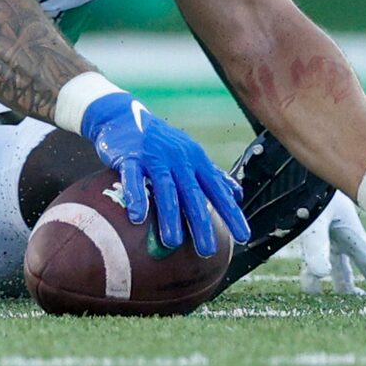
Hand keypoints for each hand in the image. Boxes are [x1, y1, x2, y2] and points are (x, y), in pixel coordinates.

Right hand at [79, 91, 253, 256]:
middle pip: (192, 194)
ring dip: (170, 216)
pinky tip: (138, 217)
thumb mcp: (190, 152)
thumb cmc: (161, 140)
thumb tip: (237, 194)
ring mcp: (154, 156)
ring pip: (165, 189)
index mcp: (196, 160)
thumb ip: (213, 174)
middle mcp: (179, 158)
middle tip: (207, 250)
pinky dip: (136, 197)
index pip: (217, 190)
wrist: (123, 115)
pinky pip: (133, 179)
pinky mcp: (130, 156)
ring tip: (172, 242)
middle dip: (201, 223)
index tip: (243, 236)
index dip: (231, 213)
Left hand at [296, 191, 365, 296]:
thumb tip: (321, 275)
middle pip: (361, 262)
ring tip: (347, 293)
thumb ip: (316, 247)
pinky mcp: (316, 219)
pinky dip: (323, 261)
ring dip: (344, 276)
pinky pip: (323, 247)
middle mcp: (344, 231)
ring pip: (341, 257)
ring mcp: (332, 225)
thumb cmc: (311, 187)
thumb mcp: (315, 220)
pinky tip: (317, 268)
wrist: (300, 157)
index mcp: (351, 232)